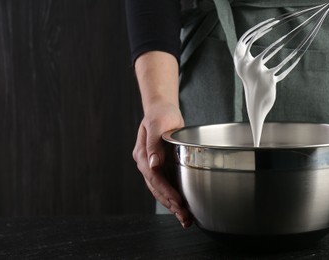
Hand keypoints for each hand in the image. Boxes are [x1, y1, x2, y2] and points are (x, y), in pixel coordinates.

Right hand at [132, 100, 191, 227]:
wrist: (162, 110)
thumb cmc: (160, 114)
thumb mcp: (157, 123)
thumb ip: (154, 143)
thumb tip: (154, 164)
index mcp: (142, 154)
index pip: (154, 177)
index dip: (166, 191)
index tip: (178, 201)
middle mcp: (146, 163)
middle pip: (157, 189)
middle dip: (170, 204)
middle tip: (185, 217)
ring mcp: (153, 167)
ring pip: (161, 191)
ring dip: (172, 206)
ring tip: (186, 219)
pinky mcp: (163, 168)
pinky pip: (167, 186)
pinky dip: (174, 198)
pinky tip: (183, 208)